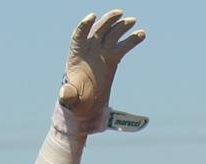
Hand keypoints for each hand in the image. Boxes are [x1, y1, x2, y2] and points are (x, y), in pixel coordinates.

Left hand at [58, 10, 146, 126]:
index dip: (84, 25)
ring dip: (120, 26)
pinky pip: (122, 46)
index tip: (92, 17)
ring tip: (131, 21)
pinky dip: (131, 40)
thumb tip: (64, 94)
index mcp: (76, 57)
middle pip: (98, 31)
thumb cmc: (75, 103)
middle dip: (107, 21)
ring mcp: (101, 54)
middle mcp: (89, 52)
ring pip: (111, 35)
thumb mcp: (70, 99)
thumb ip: (67, 95)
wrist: (85, 107)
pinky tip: (142, 34)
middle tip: (119, 13)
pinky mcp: (112, 60)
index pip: (79, 36)